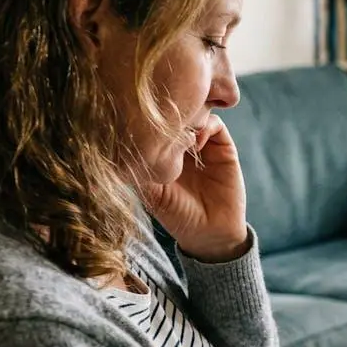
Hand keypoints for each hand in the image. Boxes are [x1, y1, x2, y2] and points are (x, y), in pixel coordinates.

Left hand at [138, 115, 249, 262]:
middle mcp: (183, 146)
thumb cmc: (177, 216)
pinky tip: (197, 143)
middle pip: (177, 114)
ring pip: (197, 115)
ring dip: (190, 118)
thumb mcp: (151, 193)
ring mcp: (204, 145)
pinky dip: (207, 126)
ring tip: (181, 133)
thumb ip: (140, 170)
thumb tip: (122, 146)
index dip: (152, 119)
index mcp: (164, 153)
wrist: (210, 233)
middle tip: (163, 120)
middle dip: (171, 113)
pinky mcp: (223, 148)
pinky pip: (216, 125)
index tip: (143, 121)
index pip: (157, 125)